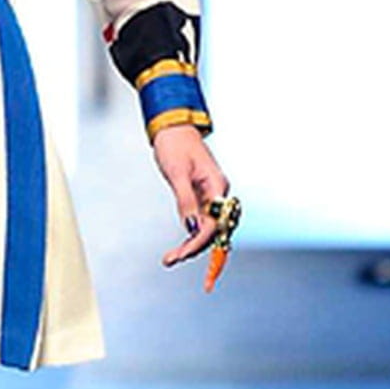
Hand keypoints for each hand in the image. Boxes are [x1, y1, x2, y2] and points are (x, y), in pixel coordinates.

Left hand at [152, 125, 229, 267]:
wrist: (174, 129)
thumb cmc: (176, 145)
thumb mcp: (177, 173)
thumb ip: (185, 201)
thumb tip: (190, 227)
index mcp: (217, 187)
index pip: (214, 223)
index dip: (199, 241)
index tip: (183, 254)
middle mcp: (218, 194)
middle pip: (213, 230)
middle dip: (194, 248)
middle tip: (172, 260)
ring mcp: (211, 196)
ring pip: (206, 228)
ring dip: (191, 245)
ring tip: (171, 259)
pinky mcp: (202, 197)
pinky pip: (200, 222)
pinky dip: (190, 235)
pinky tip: (180, 247)